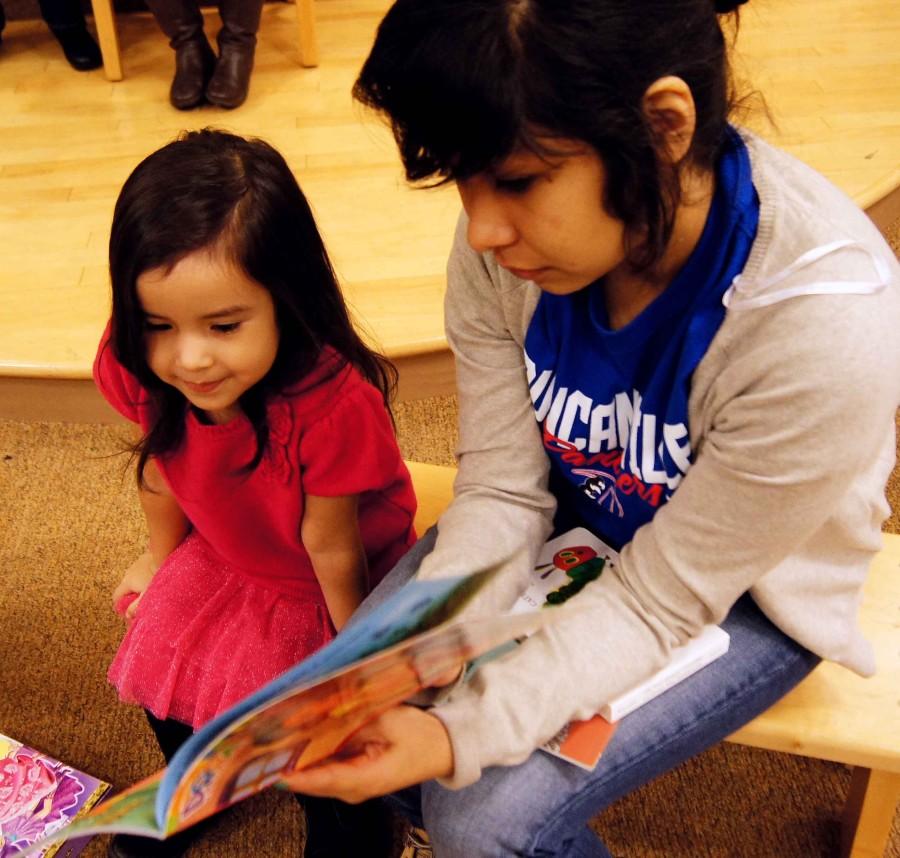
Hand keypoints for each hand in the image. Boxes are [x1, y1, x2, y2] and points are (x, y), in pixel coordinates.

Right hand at [112, 551, 157, 621]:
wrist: (167, 555)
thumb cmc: (157, 577)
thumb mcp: (147, 596)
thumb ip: (136, 606)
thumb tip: (128, 615)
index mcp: (127, 582)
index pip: (116, 596)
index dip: (121, 605)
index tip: (128, 610)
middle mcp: (129, 572)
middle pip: (126, 587)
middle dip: (132, 595)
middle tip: (142, 600)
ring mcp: (137, 563)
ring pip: (135, 577)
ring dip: (140, 584)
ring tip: (152, 588)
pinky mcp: (146, 557)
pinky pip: (143, 569)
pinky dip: (146, 574)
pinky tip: (156, 577)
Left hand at [279, 705, 453, 802]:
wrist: (441, 749)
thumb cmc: (420, 735)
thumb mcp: (389, 720)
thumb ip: (355, 720)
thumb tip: (322, 715)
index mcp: (365, 780)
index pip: (321, 779)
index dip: (293, 772)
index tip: (269, 763)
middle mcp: (353, 789)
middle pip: (311, 778)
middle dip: (288, 759)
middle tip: (262, 737)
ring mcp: (350, 785)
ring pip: (314, 773)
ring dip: (297, 755)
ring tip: (272, 733)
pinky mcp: (350, 776)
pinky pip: (324, 766)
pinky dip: (310, 753)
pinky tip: (297, 734)